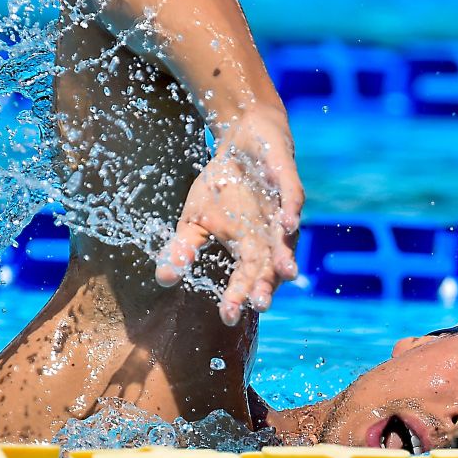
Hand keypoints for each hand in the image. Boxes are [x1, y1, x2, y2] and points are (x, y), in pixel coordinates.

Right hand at [155, 110, 303, 324]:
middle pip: (270, 268)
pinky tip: (286, 224)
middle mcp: (269, 238)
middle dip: (266, 286)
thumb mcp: (195, 220)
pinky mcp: (287, 183)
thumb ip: (184, 249)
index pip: (242, 279)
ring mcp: (281, 211)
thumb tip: (163, 278)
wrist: (241, 141)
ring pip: (288, 240)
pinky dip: (291, 212)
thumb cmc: (222, 187)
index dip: (237, 297)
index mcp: (247, 250)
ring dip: (287, 256)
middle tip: (260, 305)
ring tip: (286, 273)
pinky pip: (293, 199)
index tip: (227, 317)